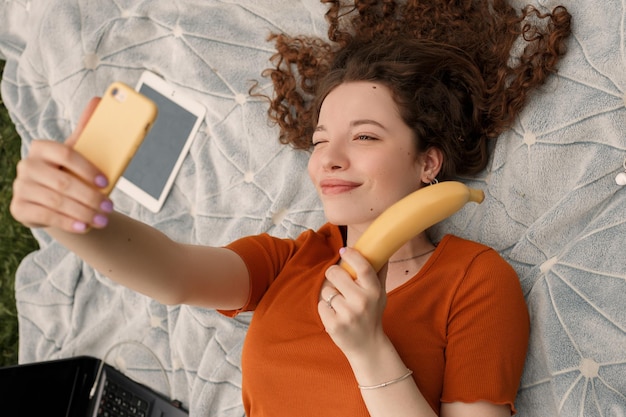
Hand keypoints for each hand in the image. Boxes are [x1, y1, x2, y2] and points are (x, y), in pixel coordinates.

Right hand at [10, 98, 113, 232]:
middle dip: (90, 196)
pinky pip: (46, 216)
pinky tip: (84, 226)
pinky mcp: (19, 208)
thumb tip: (99, 99)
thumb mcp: (82, 153)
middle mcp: (28, 166)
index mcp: (43, 148)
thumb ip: (89, 129)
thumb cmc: (74, 173)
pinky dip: (69, 222)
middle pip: (63, 182)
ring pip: (57, 201)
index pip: (65, 153)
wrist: (59, 201)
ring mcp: (21, 187)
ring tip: (103, 219)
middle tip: (109, 207)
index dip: (87, 168)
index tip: (106, 182)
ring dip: (84, 212)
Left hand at [318, 247, 388, 356]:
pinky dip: (325, 308)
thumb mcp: (381, 295)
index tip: (344, 250)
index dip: (352, 256)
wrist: (368, 346)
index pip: (363, 267)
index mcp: (374, 291)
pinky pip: (321, 305)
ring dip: (329, 294)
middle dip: (332, 274)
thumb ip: (379, 273)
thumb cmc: (372, 315)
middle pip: (335, 273)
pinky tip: (336, 315)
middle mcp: (362, 302)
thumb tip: (381, 251)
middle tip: (336, 280)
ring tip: (340, 304)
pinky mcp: (334, 325)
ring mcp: (348, 314)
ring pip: (326, 290)